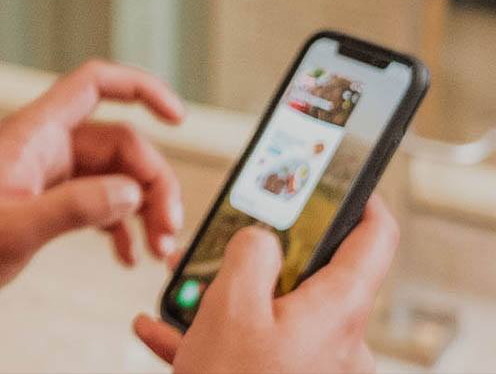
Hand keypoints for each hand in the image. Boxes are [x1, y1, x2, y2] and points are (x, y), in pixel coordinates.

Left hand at [0, 61, 184, 316]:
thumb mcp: (14, 230)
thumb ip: (76, 207)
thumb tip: (131, 191)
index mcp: (32, 135)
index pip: (95, 84)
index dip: (142, 88)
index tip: (179, 117)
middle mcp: (40, 148)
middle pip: (117, 143)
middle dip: (152, 182)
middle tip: (167, 233)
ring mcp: (39, 175)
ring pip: (109, 176)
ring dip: (139, 208)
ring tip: (154, 250)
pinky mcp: (35, 204)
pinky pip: (92, 202)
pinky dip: (116, 224)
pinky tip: (126, 255)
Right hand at [133, 196, 398, 373]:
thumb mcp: (231, 303)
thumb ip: (251, 252)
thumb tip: (260, 239)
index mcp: (336, 312)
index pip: (374, 241)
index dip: (361, 203)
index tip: (344, 182)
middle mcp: (337, 344)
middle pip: (309, 277)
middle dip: (258, 257)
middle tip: (227, 242)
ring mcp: (312, 371)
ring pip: (272, 314)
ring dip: (222, 298)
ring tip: (178, 291)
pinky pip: (252, 351)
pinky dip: (211, 337)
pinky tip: (163, 331)